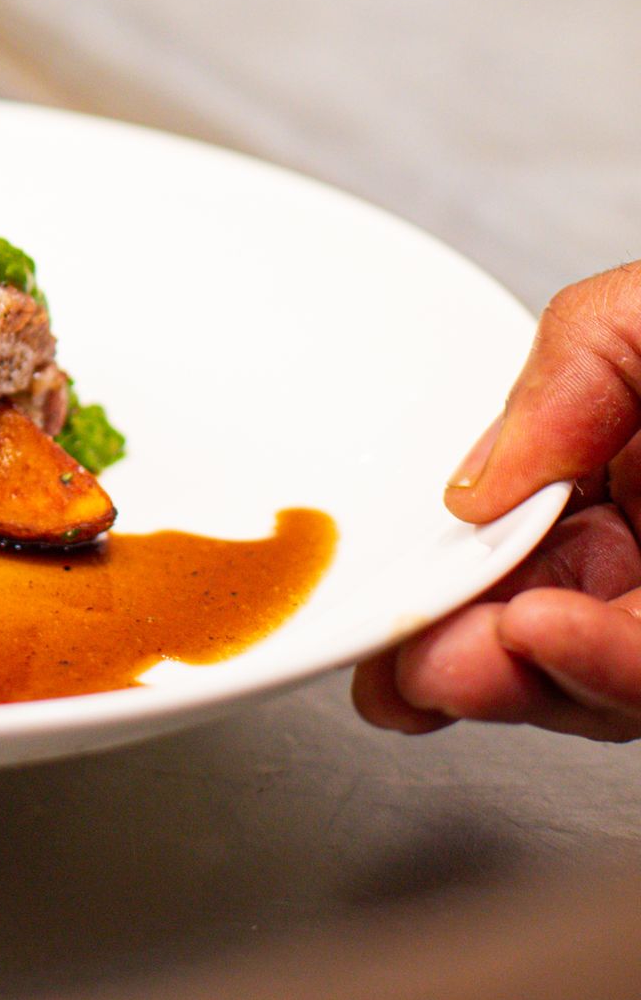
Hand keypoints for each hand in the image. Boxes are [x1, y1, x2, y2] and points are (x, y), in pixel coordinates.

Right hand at [354, 259, 640, 739]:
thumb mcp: (640, 316)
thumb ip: (564, 369)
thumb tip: (469, 488)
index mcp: (616, 472)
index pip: (518, 556)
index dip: (445, 597)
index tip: (383, 625)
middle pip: (543, 632)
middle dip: (465, 660)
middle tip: (405, 672)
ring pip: (596, 683)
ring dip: (528, 680)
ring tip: (471, 657)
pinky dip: (605, 674)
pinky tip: (552, 640)